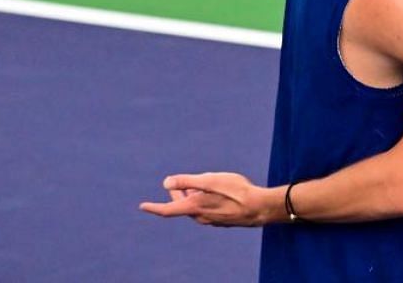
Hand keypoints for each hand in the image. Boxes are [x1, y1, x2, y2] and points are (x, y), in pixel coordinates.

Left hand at [139, 172, 280, 226]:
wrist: (260, 207)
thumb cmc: (236, 192)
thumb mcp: (210, 180)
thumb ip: (187, 181)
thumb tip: (166, 182)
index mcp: (194, 207)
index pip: (167, 210)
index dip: (153, 207)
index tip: (142, 206)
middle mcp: (200, 217)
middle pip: (182, 206)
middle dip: (180, 194)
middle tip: (183, 182)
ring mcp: (212, 220)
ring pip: (196, 207)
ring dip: (196, 196)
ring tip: (207, 183)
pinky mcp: (222, 220)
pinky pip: (208, 210)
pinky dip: (207, 201)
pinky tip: (221, 193)